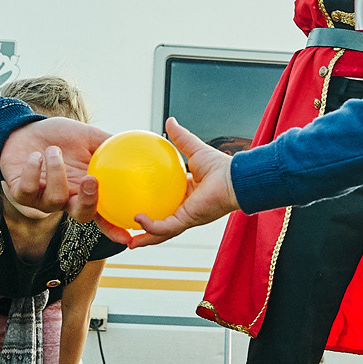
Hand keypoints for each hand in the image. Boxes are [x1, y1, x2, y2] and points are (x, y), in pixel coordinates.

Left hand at [0, 117, 116, 237]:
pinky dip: (34, 170)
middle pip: (81, 215)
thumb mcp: (89, 137)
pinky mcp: (21, 193)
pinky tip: (35, 156)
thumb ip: (111, 146)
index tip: (128, 237)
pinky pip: (29, 191)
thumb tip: (139, 148)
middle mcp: (66, 199)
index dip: (114, 228)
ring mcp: (43, 199)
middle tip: (90, 180)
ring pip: (54, 200)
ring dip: (56, 172)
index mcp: (84, 189)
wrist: (26, 129)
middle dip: (88, 201)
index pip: (103, 214)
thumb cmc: (60, 136)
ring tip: (54, 150)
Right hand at [131, 120, 240, 245]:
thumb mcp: (194, 149)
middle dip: (145, 233)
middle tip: (129, 235)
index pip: (165, 205)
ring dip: (145, 239)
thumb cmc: (220, 165)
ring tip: (129, 242)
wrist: (234, 178)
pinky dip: (151, 227)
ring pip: (161, 233)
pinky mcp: (187, 220)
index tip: (135, 205)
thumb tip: (169, 120)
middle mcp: (185, 210)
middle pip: (161, 225)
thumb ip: (180, 138)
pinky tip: (138, 220)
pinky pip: (165, 227)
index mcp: (186, 196)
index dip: (151, 207)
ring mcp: (186, 217)